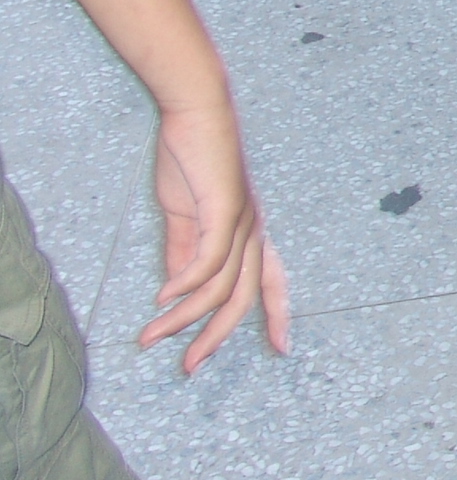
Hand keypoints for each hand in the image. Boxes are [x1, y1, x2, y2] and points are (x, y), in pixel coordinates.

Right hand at [140, 102, 288, 373]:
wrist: (196, 111)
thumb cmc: (192, 158)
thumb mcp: (185, 215)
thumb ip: (182, 251)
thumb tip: (172, 292)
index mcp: (251, 232)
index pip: (272, 280)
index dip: (278, 314)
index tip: (282, 348)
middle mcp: (255, 231)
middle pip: (244, 298)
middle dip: (217, 337)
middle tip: (189, 367)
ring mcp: (243, 221)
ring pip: (218, 287)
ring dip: (181, 318)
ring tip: (150, 336)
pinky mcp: (226, 209)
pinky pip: (208, 261)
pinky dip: (183, 285)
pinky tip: (162, 299)